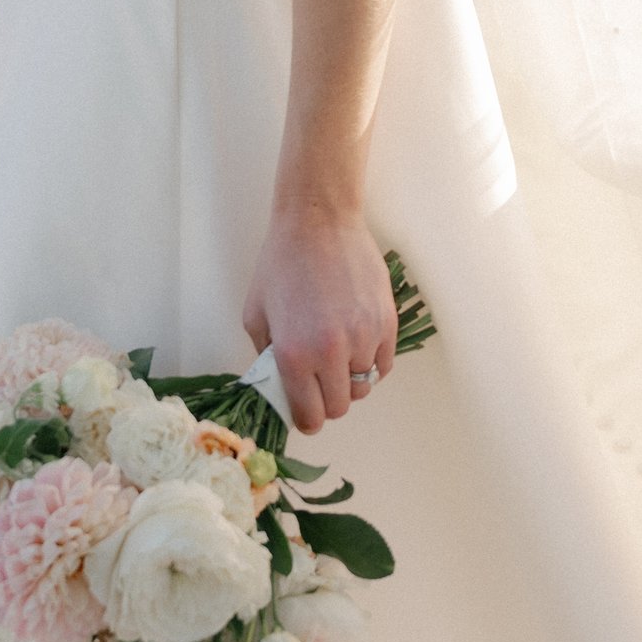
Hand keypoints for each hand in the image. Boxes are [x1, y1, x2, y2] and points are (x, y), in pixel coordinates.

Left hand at [242, 208, 395, 432]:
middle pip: (339, 406)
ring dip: (349, 380)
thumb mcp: (255, 314)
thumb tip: (280, 385)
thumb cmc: (281, 264)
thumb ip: (267, 357)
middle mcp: (333, 352)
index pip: (310, 415)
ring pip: (363, 385)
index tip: (305, 414)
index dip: (306, 420)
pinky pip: (384, 364)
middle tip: (318, 385)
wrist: (319, 222)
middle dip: (327, 402)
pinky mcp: (386, 322)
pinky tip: (357, 348)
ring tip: (337, 358)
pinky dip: (371, 364)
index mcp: (296, 354)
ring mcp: (365, 337)